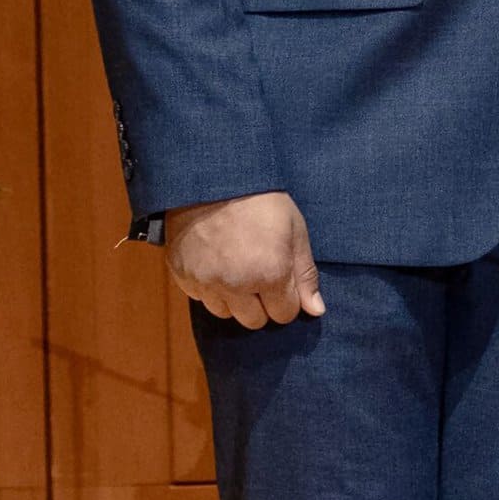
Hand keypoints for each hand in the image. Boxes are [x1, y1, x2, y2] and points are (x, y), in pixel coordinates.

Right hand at [165, 191, 324, 328]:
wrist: (213, 178)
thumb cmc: (262, 201)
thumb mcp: (295, 231)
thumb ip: (305, 274)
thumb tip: (316, 310)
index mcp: (270, 274)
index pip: (284, 314)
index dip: (286, 299)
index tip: (281, 279)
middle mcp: (236, 285)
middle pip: (255, 321)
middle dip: (262, 305)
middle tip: (260, 276)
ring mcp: (206, 281)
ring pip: (226, 314)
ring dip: (235, 300)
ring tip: (236, 270)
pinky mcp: (182, 275)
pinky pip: (201, 298)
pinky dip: (210, 288)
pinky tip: (216, 264)